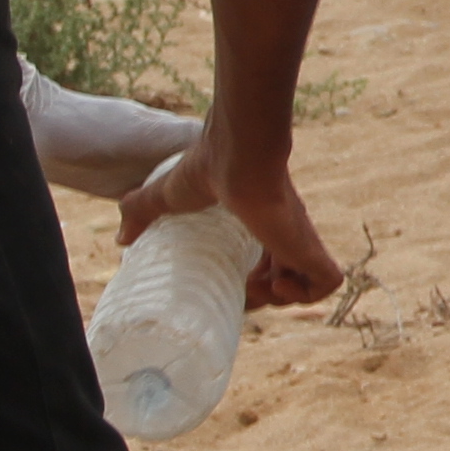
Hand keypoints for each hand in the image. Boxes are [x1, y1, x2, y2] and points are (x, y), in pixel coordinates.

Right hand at [118, 127, 341, 308]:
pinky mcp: (309, 244)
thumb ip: (141, 210)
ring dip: (285, 299)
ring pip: (312, 285)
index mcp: (266, 222)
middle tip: (245, 289)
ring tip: (259, 285)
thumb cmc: (206, 168)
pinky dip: (306, 294)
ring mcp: (301, 239)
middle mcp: (288, 232)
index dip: (257, 283)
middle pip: (292, 279)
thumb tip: (121, 238)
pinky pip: (329, 282)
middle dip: (268, 297)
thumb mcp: (166, 195)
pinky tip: (277, 282)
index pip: (273, 263)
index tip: (234, 284)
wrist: (236, 151)